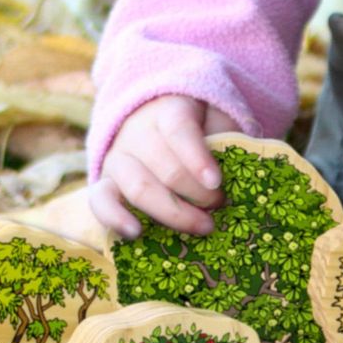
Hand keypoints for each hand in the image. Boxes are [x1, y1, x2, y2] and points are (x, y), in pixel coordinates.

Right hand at [89, 96, 240, 239]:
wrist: (154, 122)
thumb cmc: (198, 127)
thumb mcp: (216, 120)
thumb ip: (227, 137)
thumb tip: (243, 167)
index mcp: (169, 109)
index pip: (179, 130)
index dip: (197, 157)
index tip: (217, 182)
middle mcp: (137, 132)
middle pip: (165, 167)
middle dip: (198, 193)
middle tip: (221, 205)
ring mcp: (118, 157)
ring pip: (138, 187)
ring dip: (173, 212)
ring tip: (203, 226)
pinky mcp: (104, 182)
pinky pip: (99, 200)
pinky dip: (114, 218)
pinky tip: (135, 233)